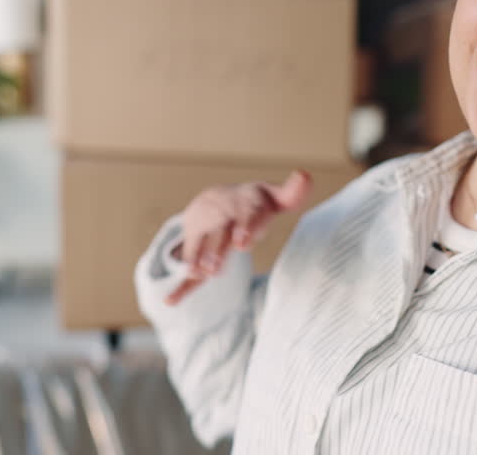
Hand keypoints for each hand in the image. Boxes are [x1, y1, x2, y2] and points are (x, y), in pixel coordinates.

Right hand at [164, 170, 311, 305]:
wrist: (216, 198)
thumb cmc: (254, 203)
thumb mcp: (275, 196)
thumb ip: (292, 192)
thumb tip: (305, 175)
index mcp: (243, 205)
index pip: (245, 215)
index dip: (244, 228)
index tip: (243, 243)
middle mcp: (220, 217)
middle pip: (218, 233)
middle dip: (215, 250)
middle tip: (213, 269)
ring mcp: (204, 231)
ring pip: (199, 246)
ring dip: (195, 260)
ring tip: (195, 275)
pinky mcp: (194, 246)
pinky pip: (188, 265)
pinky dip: (180, 284)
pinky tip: (171, 301)